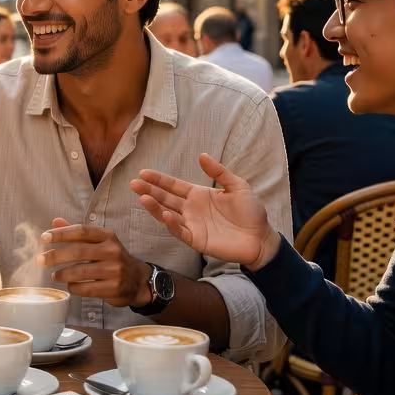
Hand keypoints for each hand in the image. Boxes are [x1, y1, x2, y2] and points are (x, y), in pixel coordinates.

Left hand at [39, 217, 150, 306]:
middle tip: (40, 260)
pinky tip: (69, 285)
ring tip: (54, 276)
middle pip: (78, 251)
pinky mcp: (113, 288)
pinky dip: (74, 287)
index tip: (44, 238)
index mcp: (107, 236)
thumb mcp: (99, 242)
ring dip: (62, 274)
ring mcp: (115, 270)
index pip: (81, 231)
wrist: (138, 280)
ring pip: (80, 272)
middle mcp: (113, 251)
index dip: (61, 234)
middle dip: (56, 255)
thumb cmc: (112, 258)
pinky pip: (86, 288)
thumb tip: (55, 221)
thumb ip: (77, 233)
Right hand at [131, 153, 281, 269]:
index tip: (143, 173)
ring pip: (168, 214)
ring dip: (155, 207)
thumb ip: (219, 172)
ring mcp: (192, 225)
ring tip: (142, 198)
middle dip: (149, 191)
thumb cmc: (251, 212)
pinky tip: (165, 215)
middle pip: (166, 198)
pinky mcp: (197, 240)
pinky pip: (180, 232)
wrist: (261, 237)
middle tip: (134, 184)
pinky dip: (171, 224)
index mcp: (198, 195)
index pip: (173, 186)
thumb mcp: (237, 186)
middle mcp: (191, 209)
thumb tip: (202, 155)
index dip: (159, 180)